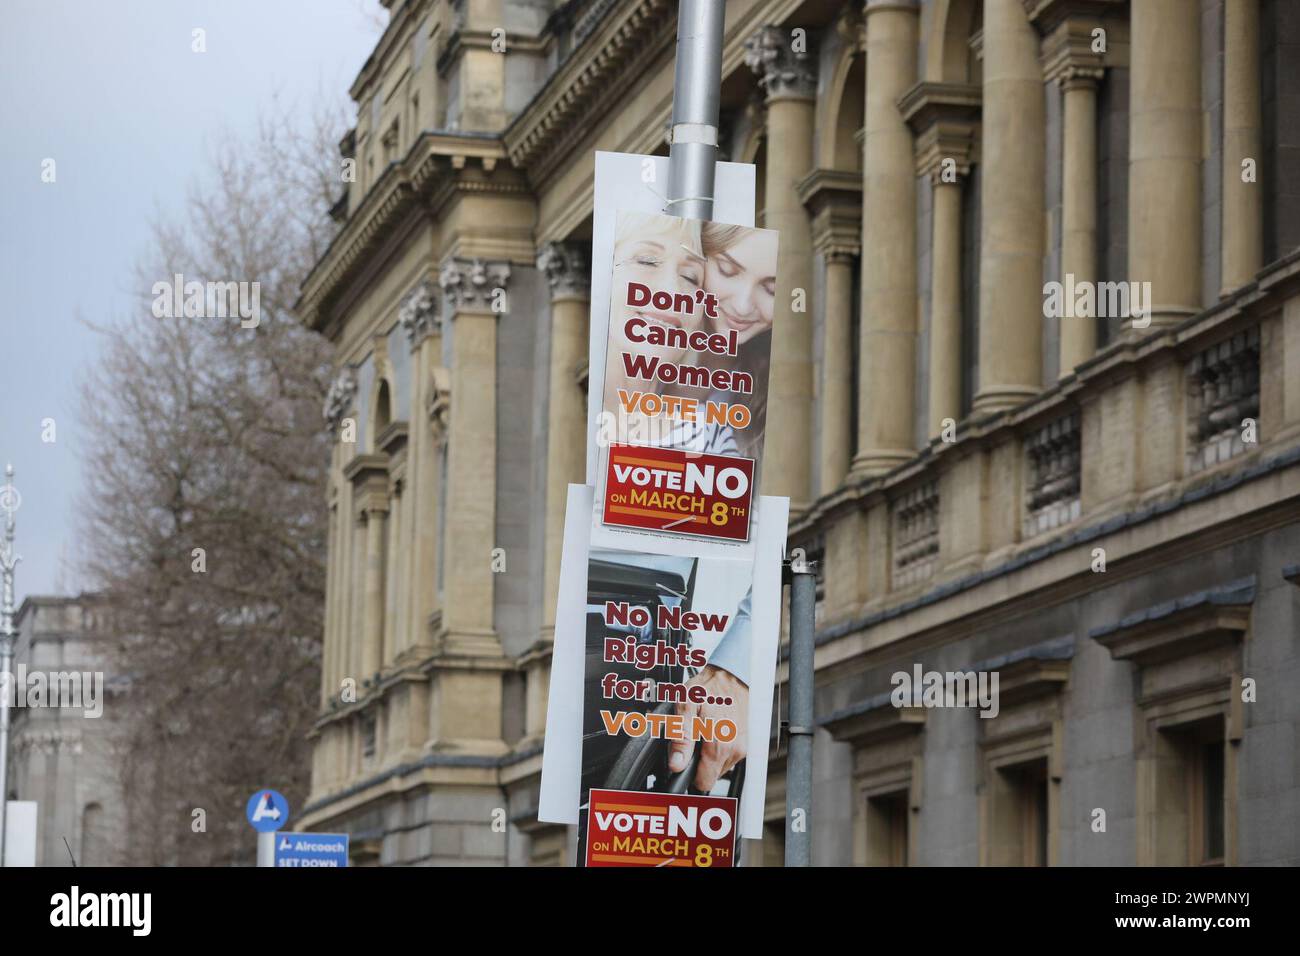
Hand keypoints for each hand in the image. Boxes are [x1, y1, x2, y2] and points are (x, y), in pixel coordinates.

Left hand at [668, 664, 748, 790]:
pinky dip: (719, 748)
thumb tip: (676, 763)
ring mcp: (742, 747)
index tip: (684, 761)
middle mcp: (735, 750)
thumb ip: (681, 738)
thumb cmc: (709, 687)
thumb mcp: (685, 707)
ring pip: (720, 767)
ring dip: (709, 755)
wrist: (731, 675)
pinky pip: (728, 756)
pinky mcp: (745, 742)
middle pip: (711, 775)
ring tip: (704, 732)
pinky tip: (714, 730)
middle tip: (693, 739)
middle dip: (699, 762)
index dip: (690, 774)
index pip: (704, 783)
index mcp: (720, 746)